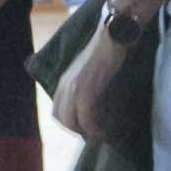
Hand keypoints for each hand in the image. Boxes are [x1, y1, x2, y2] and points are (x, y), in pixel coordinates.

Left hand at [54, 30, 121, 144]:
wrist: (113, 35)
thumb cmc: (106, 53)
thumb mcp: (88, 72)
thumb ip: (83, 88)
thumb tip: (90, 108)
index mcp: (63, 82)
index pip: (58, 113)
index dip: (70, 125)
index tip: (86, 130)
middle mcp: (64, 86)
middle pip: (62, 120)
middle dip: (77, 131)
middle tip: (94, 135)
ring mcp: (73, 87)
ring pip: (72, 121)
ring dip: (86, 131)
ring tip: (99, 134)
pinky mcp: (86, 88)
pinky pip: (86, 116)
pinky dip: (94, 126)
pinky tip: (103, 129)